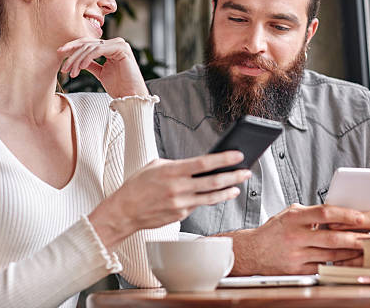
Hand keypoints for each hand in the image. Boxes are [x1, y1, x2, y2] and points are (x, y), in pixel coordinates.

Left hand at [57, 37, 147, 97]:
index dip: (73, 48)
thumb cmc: (119, 87)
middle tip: (63, 67)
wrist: (131, 97)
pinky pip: (98, 50)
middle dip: (72, 55)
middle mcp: (115, 43)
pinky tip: (80, 67)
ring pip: (91, 47)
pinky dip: (87, 58)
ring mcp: (119, 44)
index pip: (88, 43)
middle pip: (87, 44)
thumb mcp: (101, 73)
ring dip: (78, 60)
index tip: (60, 54)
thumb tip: (78, 60)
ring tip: (71, 72)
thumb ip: (92, 64)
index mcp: (111, 47)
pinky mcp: (121, 48)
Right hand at [89, 151, 251, 248]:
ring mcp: (180, 203)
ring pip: (211, 197)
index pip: (204, 163)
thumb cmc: (137, 186)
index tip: (237, 155)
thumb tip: (196, 165)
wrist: (124, 211)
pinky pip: (198, 205)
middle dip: (233, 176)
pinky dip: (208, 199)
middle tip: (245, 172)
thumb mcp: (155, 166)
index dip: (224, 159)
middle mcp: (178, 188)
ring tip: (237, 186)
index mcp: (172, 171)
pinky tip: (216, 195)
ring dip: (227, 191)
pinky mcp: (180, 215)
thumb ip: (176, 165)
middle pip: (213, 181)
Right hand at [222, 203, 369, 274]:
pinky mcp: (298, 270)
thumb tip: (336, 212)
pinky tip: (349, 260)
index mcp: (294, 218)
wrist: (252, 252)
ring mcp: (297, 255)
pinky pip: (323, 267)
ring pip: (331, 255)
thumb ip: (310, 213)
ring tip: (366, 248)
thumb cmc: (273, 231)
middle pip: (332, 238)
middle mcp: (295, 236)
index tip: (362, 217)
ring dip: (351, 252)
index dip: (346, 215)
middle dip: (356, 238)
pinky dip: (338, 264)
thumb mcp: (289, 214)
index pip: (325, 213)